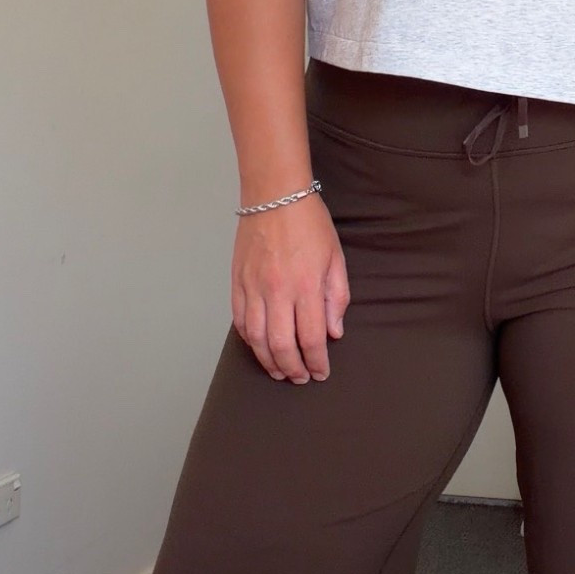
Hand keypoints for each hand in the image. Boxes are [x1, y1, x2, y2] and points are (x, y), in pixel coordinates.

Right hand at [232, 196, 349, 383]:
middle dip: (293, 368)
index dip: (317, 361)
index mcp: (306, 286)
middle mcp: (277, 292)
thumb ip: (337, 298)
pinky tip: (259, 347)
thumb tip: (334, 332)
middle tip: (300, 378)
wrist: (275, 195)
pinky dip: (249, 340)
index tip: (321, 372)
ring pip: (257, 339)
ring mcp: (253, 288)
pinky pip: (240, 321)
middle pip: (282, 346)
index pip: (312, 338)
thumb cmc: (310, 223)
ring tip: (280, 371)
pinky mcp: (237, 283)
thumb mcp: (336, 258)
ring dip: (269, 361)